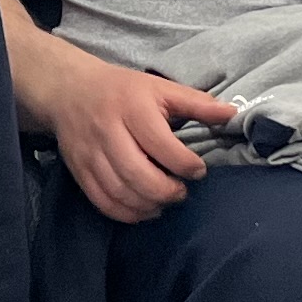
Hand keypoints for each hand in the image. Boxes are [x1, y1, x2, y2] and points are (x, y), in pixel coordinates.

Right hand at [44, 52, 232, 225]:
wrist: (70, 90)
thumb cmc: (123, 90)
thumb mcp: (160, 88)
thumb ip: (197, 103)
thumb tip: (231, 114)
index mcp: (132, 108)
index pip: (161, 145)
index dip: (185, 164)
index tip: (199, 170)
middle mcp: (108, 132)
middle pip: (138, 174)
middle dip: (167, 191)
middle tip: (182, 191)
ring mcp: (91, 154)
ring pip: (120, 192)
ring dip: (148, 205)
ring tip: (165, 201)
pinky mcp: (79, 170)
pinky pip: (102, 201)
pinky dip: (126, 213)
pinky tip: (144, 209)